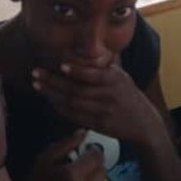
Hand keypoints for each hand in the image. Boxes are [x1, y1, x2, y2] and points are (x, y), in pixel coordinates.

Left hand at [33, 58, 163, 147]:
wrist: (144, 123)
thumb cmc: (127, 94)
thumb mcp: (119, 76)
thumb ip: (100, 66)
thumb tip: (76, 54)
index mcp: (114, 79)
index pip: (93, 75)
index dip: (76, 71)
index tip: (61, 66)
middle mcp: (109, 95)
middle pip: (77, 89)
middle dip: (53, 82)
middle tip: (36, 74)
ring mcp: (104, 112)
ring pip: (73, 104)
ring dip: (53, 95)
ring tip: (38, 85)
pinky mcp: (100, 126)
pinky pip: (75, 116)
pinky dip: (61, 108)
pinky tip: (50, 100)